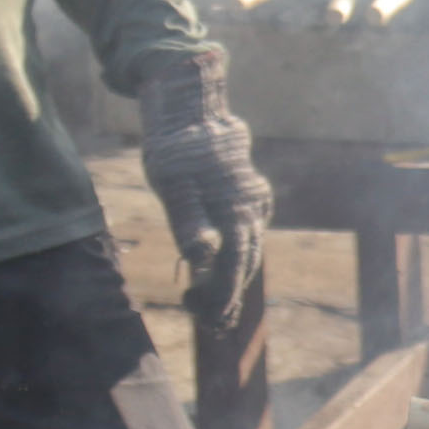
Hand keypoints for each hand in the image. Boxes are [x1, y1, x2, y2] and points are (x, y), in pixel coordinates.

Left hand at [137, 43, 272, 323]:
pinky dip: (237, 253)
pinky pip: (248, 231)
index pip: (233, 269)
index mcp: (237, 213)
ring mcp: (255, 200)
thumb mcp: (173, 185)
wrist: (192, 105)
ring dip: (234, 278)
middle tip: (208, 324)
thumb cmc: (177, 147)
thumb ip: (188, 222)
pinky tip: (224, 262)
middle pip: (246, 264)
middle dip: (229, 297)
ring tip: (214, 303)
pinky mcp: (250, 191)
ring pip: (249, 248)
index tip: (206, 320)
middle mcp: (253, 210)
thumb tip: (201, 258)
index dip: (222, 299)